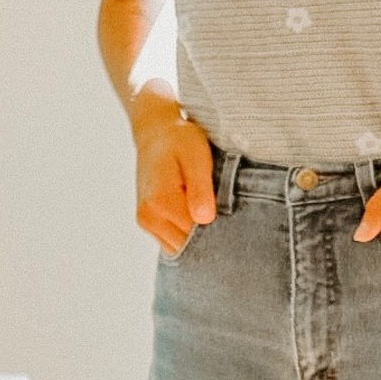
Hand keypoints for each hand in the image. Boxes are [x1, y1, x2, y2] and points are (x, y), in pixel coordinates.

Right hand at [131, 97, 216, 255]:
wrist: (156, 132)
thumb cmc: (180, 140)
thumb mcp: (196, 157)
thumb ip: (200, 189)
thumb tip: (205, 220)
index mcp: (161, 202)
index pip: (195, 236)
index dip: (218, 232)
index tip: (234, 220)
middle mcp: (149, 217)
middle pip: (186, 246)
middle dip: (209, 237)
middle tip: (228, 217)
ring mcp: (146, 222)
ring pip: (179, 247)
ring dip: (198, 237)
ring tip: (211, 211)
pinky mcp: (148, 222)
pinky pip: (172, 241)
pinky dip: (187, 234)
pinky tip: (199, 214)